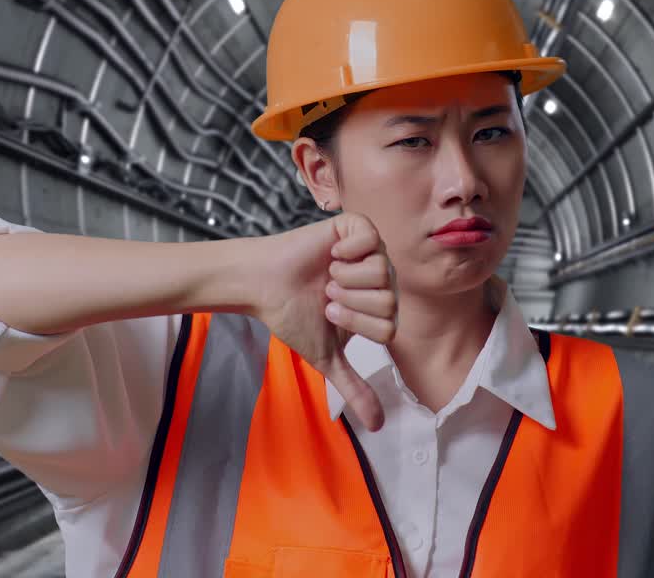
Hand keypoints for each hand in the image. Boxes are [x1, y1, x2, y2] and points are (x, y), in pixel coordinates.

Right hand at [252, 212, 396, 430]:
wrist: (264, 284)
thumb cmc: (293, 316)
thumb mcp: (327, 356)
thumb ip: (354, 387)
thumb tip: (377, 426)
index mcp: (378, 307)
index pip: (389, 327)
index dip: (356, 324)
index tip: (329, 313)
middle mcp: (380, 279)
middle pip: (389, 300)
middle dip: (350, 302)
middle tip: (327, 294)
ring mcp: (370, 251)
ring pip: (382, 271)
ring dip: (346, 278)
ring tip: (327, 275)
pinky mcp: (355, 228)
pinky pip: (370, 239)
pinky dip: (347, 250)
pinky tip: (332, 254)